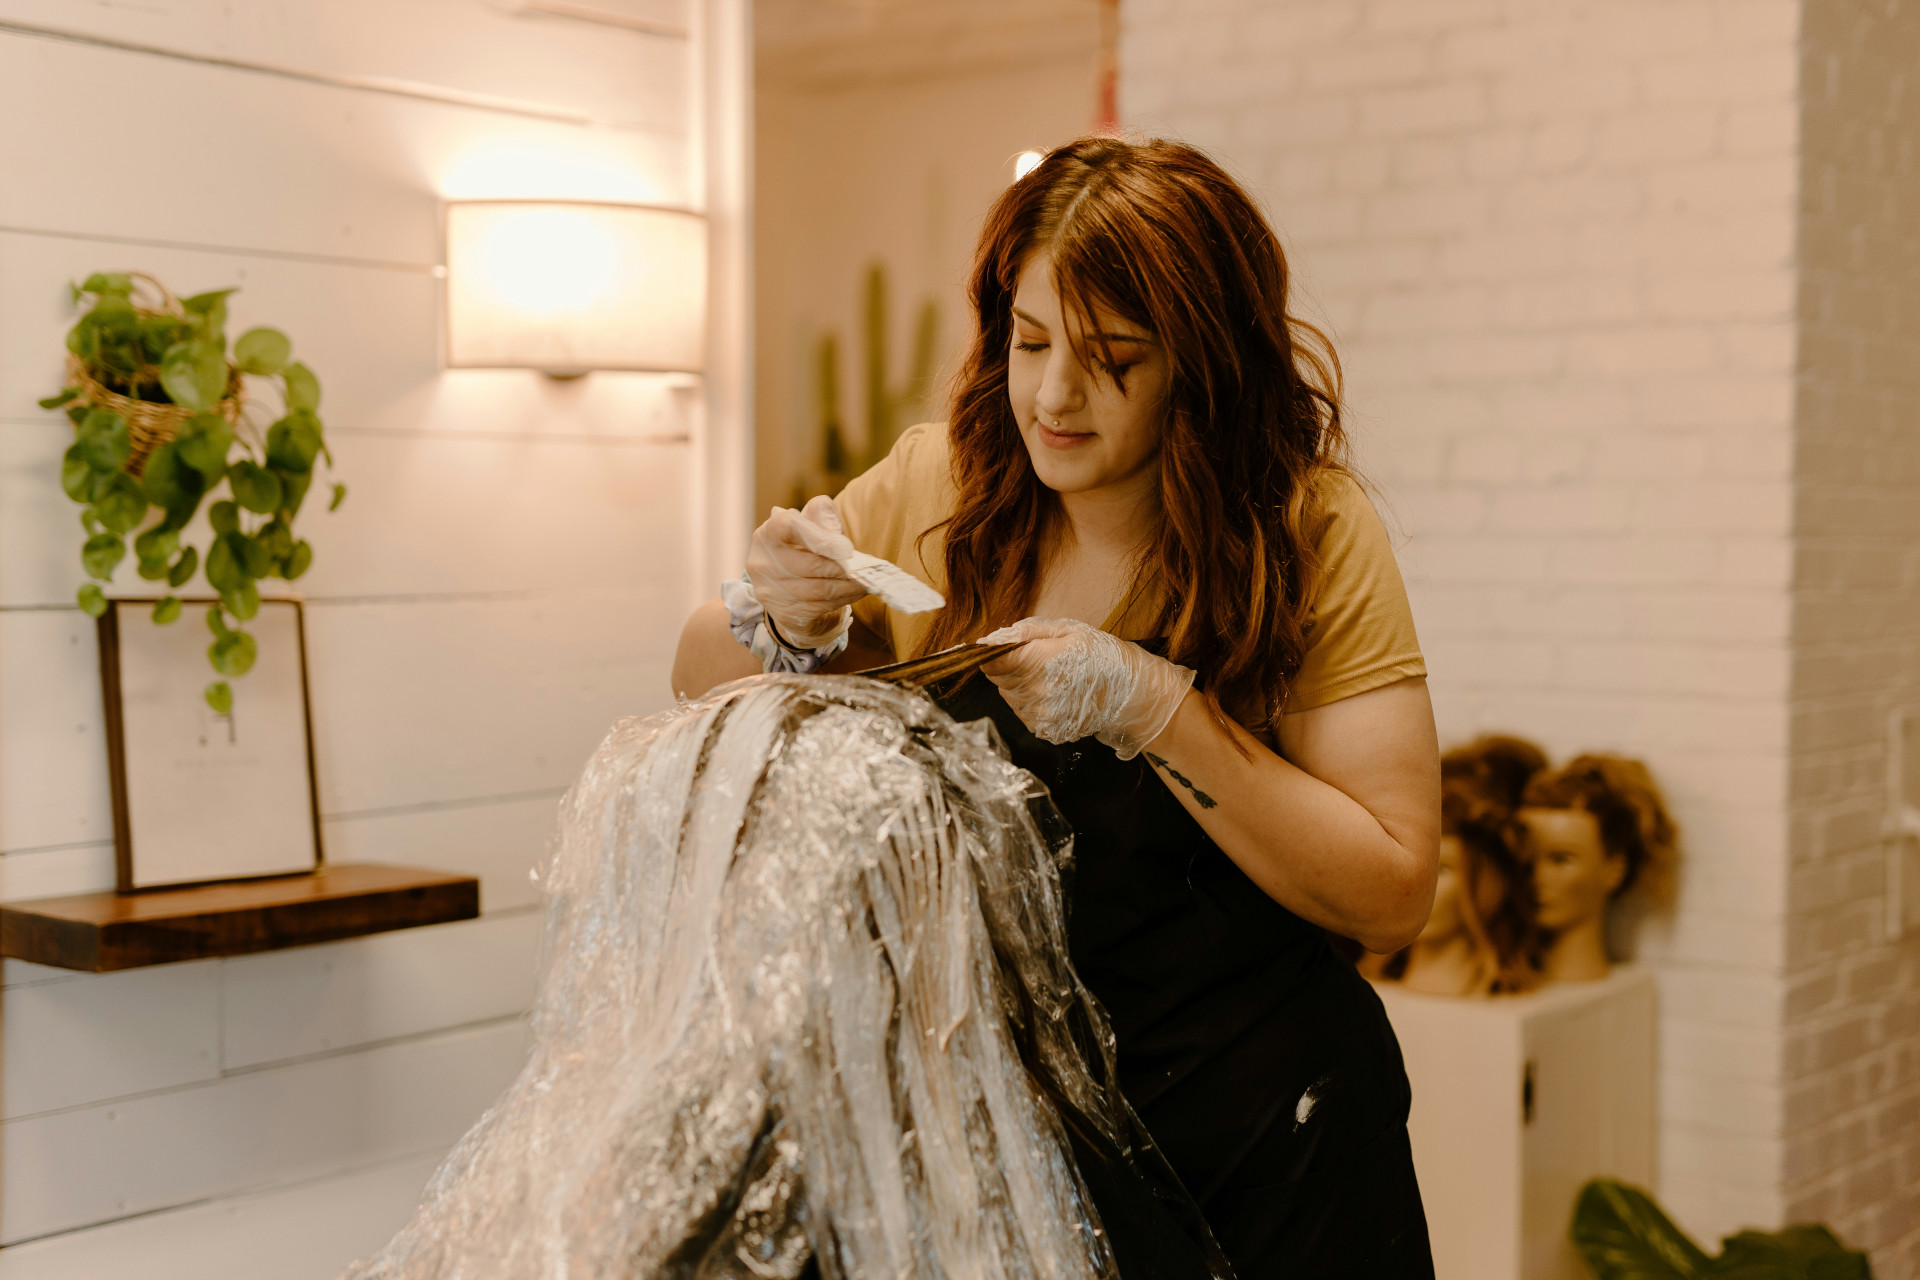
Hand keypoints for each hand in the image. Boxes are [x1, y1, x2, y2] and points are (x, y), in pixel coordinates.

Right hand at [744, 495, 866, 646]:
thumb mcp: (812, 524)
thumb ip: (823, 516)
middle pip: (810, 564)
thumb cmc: (805, 547)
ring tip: (865, 580)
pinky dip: (843, 599)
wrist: (787, 586)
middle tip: (866, 568)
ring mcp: (769, 591)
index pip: (790, 527)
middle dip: (843, 567)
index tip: (847, 549)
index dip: (820, 538)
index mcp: (769, 532)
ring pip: (818, 589)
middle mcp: (762, 561)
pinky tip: (855, 592)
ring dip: (848, 586)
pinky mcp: (783, 613)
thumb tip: (835, 532)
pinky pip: (820, 607)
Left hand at [979, 617, 1195, 759]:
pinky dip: (1031, 702)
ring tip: (1049, 677)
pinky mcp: (1046, 730)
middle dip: (1009, 667)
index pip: (992, 661)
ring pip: (1009, 697)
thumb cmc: (1100, 656)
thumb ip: (1028, 632)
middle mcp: (1036, 693)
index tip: (990, 649)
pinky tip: (1054, 694)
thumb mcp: (1067, 630)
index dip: (987, 654)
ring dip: (1019, 685)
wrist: (1129, 692)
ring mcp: (1040, 716)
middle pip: (998, 679)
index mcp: (1040, 663)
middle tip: (1036, 659)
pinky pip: (1023, 712)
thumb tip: (994, 637)